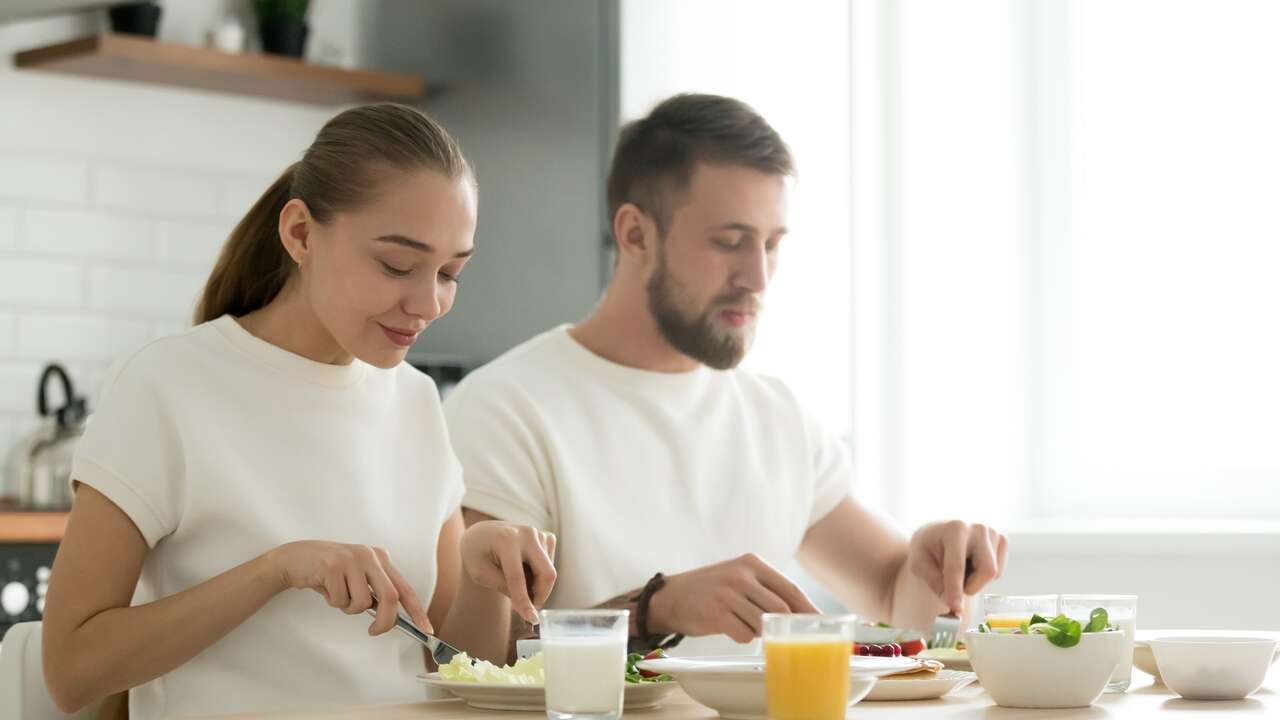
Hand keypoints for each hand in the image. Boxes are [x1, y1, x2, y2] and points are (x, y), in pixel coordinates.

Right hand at [267, 541, 428, 634]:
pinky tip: (325, 587)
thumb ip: (375, 592)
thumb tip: (392, 618)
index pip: (404, 588)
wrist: (295, 558)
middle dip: (384, 621)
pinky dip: (333, 601)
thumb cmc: (329, 572)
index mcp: (380, 558)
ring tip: (337, 595)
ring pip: (362, 602)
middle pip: (390, 597)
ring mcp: (352, 559)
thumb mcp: (357, 577)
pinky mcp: (333, 566)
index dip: (417, 610)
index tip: (426, 629)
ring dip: (348, 608)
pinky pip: (340, 600)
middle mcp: (370, 555)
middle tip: (373, 631)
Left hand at [460, 521, 556, 624]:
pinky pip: (551, 564)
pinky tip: (526, 571)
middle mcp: (526, 533)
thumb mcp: (481, 573)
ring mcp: (539, 533)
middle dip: (541, 595)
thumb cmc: (478, 554)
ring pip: (549, 571)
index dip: (524, 601)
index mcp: (506, 539)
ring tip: (517, 583)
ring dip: (537, 585)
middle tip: (528, 607)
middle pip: (546, 572)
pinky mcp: (546, 537)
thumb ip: (504, 587)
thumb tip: (527, 607)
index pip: (517, 577)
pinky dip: (541, 575)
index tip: (531, 619)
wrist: (482, 534)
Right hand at [649, 554, 818, 643]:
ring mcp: (728, 593)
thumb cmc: (711, 590)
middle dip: (785, 626)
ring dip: (759, 631)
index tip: (821, 623)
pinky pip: (743, 635)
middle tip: (786, 636)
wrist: (671, 597)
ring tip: (744, 624)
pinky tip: (729, 628)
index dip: (808, 609)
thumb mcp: (738, 577)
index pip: (790, 589)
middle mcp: (742, 575)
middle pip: (781, 609)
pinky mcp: (716, 613)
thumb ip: (765, 589)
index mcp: (752, 563)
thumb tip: (801, 613)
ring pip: (763, 623)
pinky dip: (742, 637)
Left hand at [907, 521, 1007, 614]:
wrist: (936, 534)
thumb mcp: (919, 564)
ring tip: (958, 568)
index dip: (955, 590)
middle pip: (986, 571)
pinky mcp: (1002, 540)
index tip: (956, 608)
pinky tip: (971, 564)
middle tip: (952, 587)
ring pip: (993, 573)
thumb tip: (955, 605)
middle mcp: (978, 528)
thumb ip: (935, 583)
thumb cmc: (926, 549)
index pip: (957, 566)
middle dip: (970, 586)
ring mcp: (993, 532)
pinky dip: (983, 575)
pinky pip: (999, 571)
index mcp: (955, 529)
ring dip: (974, 580)